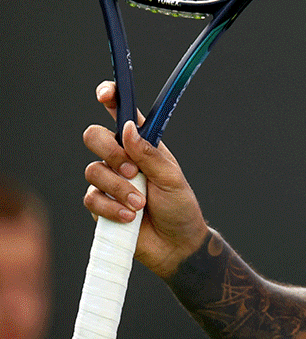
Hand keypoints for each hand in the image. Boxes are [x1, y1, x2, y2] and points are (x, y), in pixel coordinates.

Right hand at [82, 81, 209, 278]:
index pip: (123, 115)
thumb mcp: (172, 178)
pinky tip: (131, 218)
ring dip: (118, 189)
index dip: (112, 99)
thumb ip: (149, 154)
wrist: (175, 245)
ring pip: (93, 170)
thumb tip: (128, 127)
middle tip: (132, 170)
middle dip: (110, 152)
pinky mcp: (99, 204)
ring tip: (140, 204)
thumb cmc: (179, 207)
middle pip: (95, 137)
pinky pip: (92, 198)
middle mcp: (122, 158)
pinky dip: (112, 208)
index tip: (106, 93)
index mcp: (143, 145)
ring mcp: (108, 181)